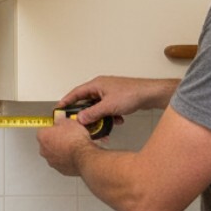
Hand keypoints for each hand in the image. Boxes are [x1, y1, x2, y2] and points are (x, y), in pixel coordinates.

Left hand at [36, 116, 93, 175]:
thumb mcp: (68, 121)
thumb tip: (59, 118)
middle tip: (66, 135)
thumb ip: (60, 119)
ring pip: (54, 152)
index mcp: (42, 136)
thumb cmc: (75, 139)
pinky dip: (66, 158)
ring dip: (60, 149)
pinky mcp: (60, 169)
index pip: (44, 128)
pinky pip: (61, 161)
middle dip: (55, 139)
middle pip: (47, 142)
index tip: (60, 126)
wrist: (84, 156)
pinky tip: (74, 154)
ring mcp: (51, 161)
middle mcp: (44, 150)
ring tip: (72, 145)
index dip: (53, 126)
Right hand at [57, 76, 179, 125]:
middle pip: (87, 102)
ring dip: (100, 117)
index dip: (67, 101)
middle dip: (86, 114)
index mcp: (96, 84)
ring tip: (104, 126)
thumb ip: (93, 113)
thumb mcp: (108, 106)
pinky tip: (117, 121)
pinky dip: (110, 116)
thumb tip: (80, 119)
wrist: (150, 94)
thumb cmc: (132, 93)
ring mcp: (109, 93)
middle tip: (81, 124)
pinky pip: (108, 109)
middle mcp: (101, 87)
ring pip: (98, 107)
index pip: (76, 93)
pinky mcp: (117, 99)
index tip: (59, 109)